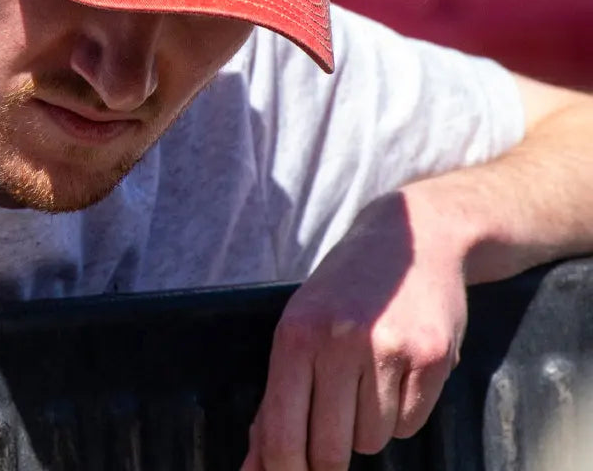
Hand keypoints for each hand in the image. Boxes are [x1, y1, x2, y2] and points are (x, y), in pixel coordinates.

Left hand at [241, 190, 466, 470]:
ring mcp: (389, 349)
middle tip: (333, 428)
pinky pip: (410, 426)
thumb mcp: (299, 326)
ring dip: (368, 426)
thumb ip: (276, 399)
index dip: (282, 469)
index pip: (281, 430)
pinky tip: (398, 372)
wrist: (413, 237)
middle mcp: (339, 340)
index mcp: (296, 333)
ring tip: (368, 378)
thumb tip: (253, 467)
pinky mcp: (433, 358)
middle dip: (328, 456)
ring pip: (371, 441)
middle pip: (329, 449)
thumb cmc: (344, 290)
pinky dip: (402, 413)